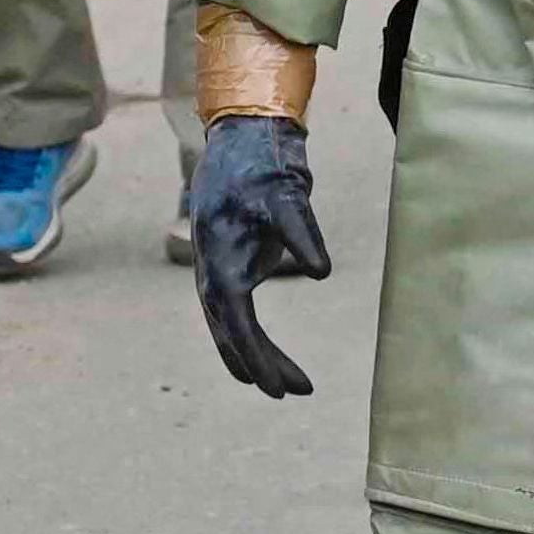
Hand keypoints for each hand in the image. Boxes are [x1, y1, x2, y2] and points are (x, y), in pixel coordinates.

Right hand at [191, 113, 332, 398]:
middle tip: (296, 393)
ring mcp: (218, 271)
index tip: (275, 386)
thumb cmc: (264, 167)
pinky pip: (238, 315)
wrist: (243, 140)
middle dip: (262, 365)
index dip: (255, 355)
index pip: (236, 321)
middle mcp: (212, 272)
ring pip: (233, 328)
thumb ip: (302, 232)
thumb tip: (321, 272)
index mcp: (219, 260)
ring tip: (295, 385)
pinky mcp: (232, 267)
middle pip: (233, 332)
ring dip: (259, 358)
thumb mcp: (287, 195)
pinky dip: (252, 339)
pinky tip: (267, 361)